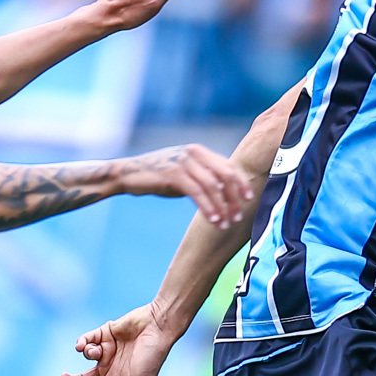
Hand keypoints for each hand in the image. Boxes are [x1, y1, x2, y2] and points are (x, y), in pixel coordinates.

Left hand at [59, 304, 175, 375]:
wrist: (157, 325)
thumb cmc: (153, 356)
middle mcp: (110, 369)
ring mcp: (106, 352)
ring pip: (85, 357)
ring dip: (88, 355)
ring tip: (95, 351)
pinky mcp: (104, 334)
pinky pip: (85, 341)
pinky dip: (82, 343)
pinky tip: (84, 344)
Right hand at [116, 143, 252, 228]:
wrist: (127, 174)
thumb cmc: (158, 177)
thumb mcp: (185, 174)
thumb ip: (203, 178)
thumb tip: (224, 191)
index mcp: (199, 151)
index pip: (228, 166)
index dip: (240, 183)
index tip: (248, 199)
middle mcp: (193, 152)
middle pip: (225, 175)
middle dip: (234, 197)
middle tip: (238, 216)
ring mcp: (183, 161)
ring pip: (212, 186)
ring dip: (222, 207)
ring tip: (225, 224)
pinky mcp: (173, 173)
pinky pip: (197, 192)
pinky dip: (208, 207)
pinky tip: (213, 219)